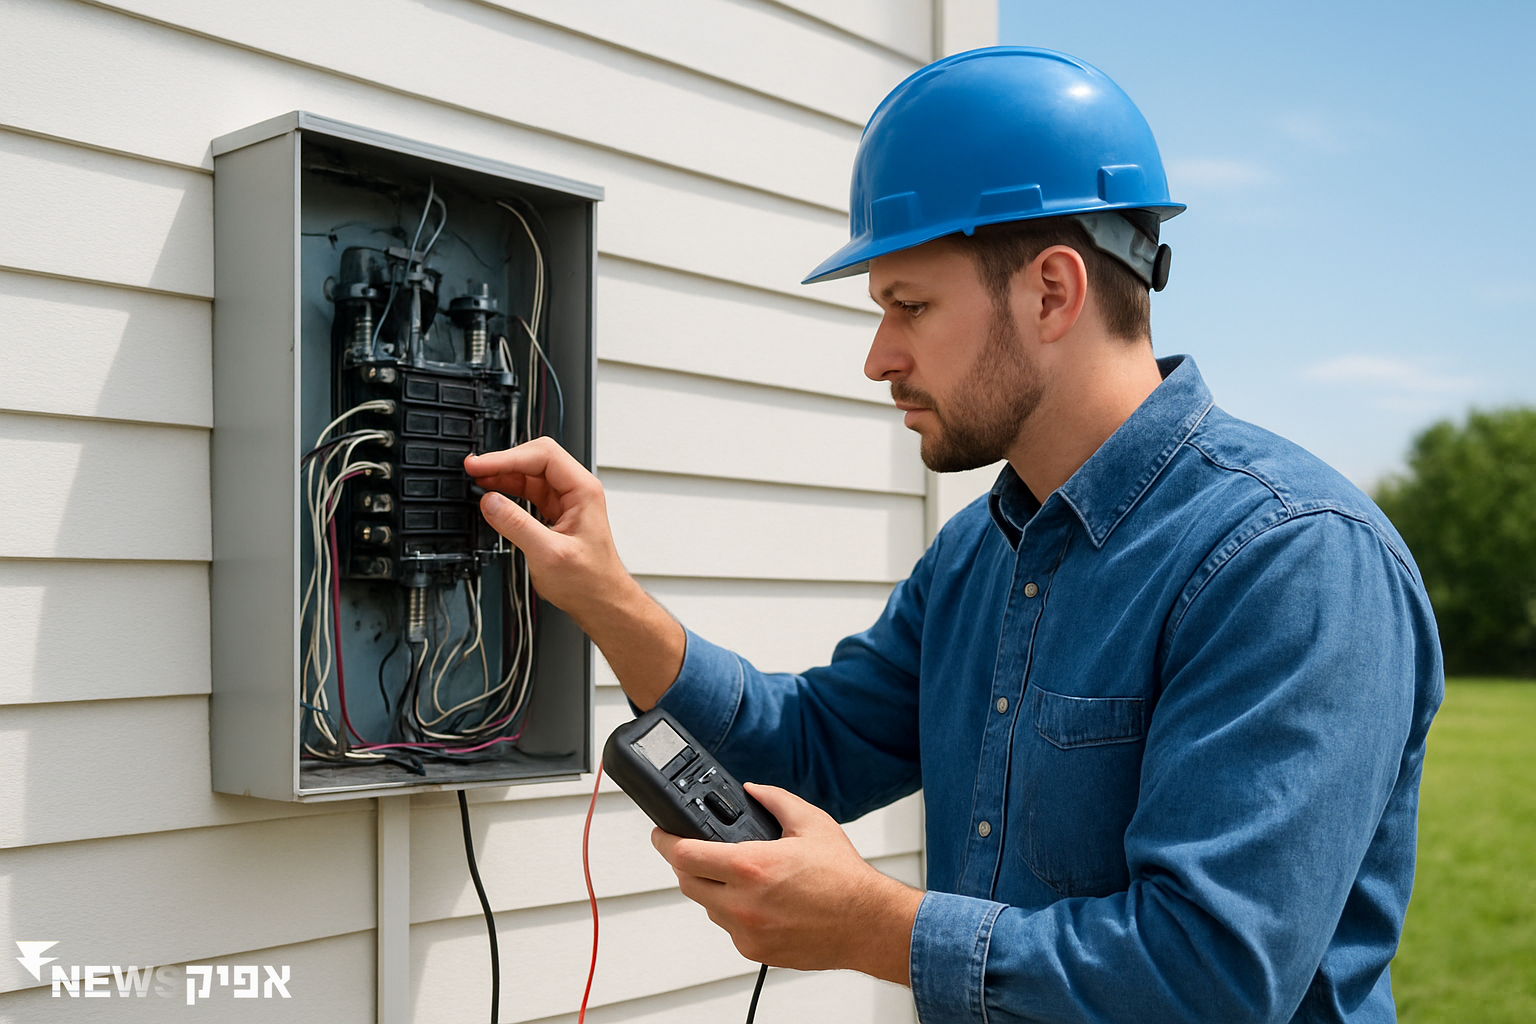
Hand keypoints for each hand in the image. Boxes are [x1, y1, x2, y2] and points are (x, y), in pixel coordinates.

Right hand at [464, 439, 683, 706]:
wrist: (602, 603)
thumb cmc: (591, 582)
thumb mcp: (549, 554)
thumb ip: (517, 525)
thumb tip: (490, 502)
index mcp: (583, 491)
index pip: (543, 456)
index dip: (507, 457)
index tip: (481, 465)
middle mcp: (576, 491)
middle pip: (535, 459)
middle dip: (503, 462)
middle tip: (474, 470)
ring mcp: (566, 502)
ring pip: (530, 476)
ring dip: (503, 476)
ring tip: (477, 480)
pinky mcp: (556, 515)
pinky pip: (529, 493)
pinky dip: (508, 491)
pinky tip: (492, 495)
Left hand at [651, 783, 923, 983]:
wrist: (867, 924)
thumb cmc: (844, 878)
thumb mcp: (811, 822)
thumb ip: (774, 799)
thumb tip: (751, 790)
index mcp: (752, 867)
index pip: (684, 855)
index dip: (665, 841)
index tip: (661, 834)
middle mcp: (743, 903)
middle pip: (687, 882)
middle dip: (688, 863)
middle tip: (699, 849)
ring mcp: (747, 931)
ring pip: (707, 906)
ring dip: (711, 888)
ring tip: (740, 874)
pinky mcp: (755, 950)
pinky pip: (728, 927)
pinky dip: (733, 911)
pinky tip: (758, 899)